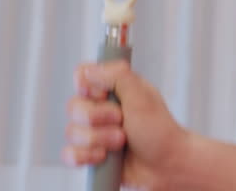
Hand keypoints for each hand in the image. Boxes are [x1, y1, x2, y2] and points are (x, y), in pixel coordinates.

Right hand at [63, 60, 191, 190]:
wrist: (165, 165)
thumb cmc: (159, 130)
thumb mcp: (141, 96)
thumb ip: (117, 76)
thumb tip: (90, 70)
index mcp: (113, 88)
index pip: (83, 75)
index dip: (89, 86)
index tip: (104, 94)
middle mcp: (100, 108)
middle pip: (74, 105)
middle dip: (98, 118)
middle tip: (122, 121)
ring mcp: (94, 132)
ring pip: (72, 131)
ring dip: (98, 139)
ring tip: (121, 142)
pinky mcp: (90, 154)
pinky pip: (70, 154)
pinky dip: (86, 157)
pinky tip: (104, 157)